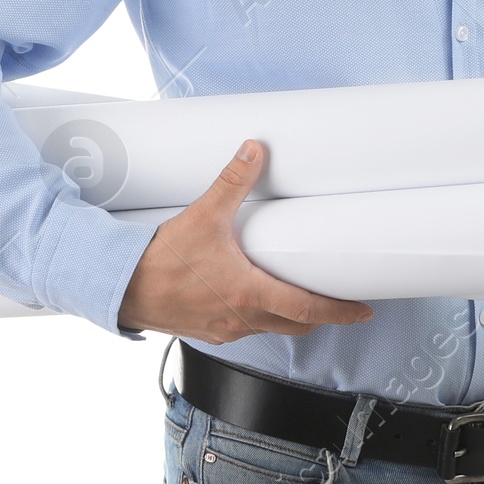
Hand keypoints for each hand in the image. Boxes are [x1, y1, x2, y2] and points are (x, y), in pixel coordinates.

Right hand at [116, 138, 375, 341]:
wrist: (121, 288)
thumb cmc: (160, 261)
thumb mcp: (203, 215)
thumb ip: (232, 182)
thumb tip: (254, 151)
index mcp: (249, 293)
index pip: (308, 309)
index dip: (340, 311)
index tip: (363, 312)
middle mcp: (241, 318)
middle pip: (295, 325)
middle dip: (320, 315)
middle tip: (339, 304)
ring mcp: (223, 329)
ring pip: (270, 329)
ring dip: (288, 317)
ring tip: (299, 296)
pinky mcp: (207, 331)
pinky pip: (244, 329)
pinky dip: (259, 318)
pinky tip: (253, 299)